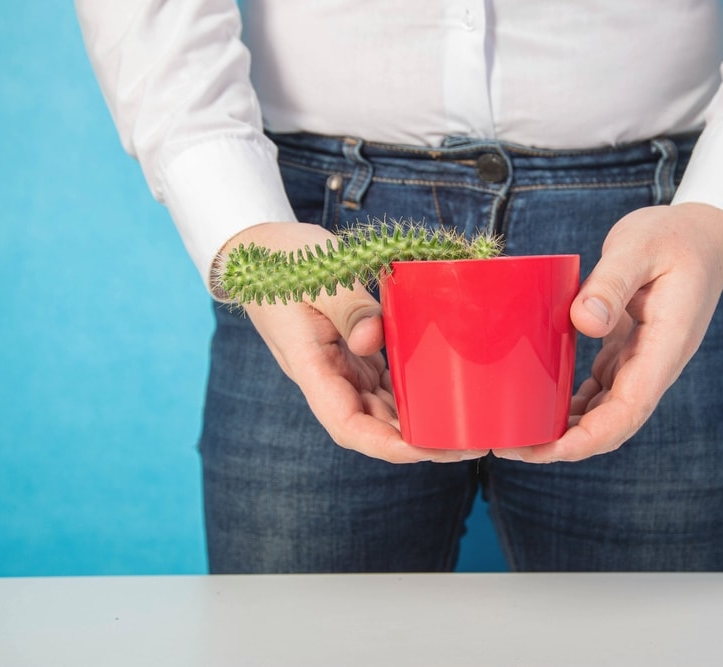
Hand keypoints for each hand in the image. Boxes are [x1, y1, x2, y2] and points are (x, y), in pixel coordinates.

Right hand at [222, 222, 488, 463]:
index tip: (427, 449)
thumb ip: (348, 309)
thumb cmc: (283, 260)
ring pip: (381, 410)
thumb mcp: (317, 277)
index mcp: (310, 366)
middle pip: (372, 427)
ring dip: (417, 424)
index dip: (387, 445)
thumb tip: (372, 340)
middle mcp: (326, 378)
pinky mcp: (351, 356)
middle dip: (416, 442)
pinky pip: (384, 386)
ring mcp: (339, 369)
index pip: (348, 425)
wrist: (256, 250)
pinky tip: (442, 398)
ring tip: (462, 427)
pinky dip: (411, 396)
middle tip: (466, 443)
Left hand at [494, 203, 722, 462]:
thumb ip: (613, 282)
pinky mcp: (627, 355)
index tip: (549, 450)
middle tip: (511, 447)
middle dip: (564, 445)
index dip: (589, 438)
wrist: (704, 236)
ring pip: (604, 414)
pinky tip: (541, 410)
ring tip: (517, 435)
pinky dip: (571, 407)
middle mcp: (655, 365)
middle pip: (612, 424)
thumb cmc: (673, 236)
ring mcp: (642, 363)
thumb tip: (584, 322)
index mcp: (665, 346)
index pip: (628, 409)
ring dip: (565, 431)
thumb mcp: (640, 246)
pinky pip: (600, 394)